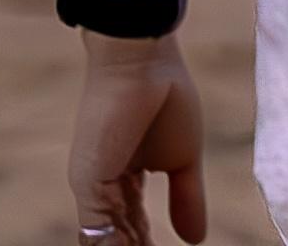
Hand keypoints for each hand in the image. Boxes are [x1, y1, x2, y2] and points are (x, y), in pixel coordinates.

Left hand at [68, 31, 207, 245]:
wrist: (144, 61)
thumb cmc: (166, 96)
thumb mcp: (184, 159)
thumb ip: (188, 198)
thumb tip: (196, 240)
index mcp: (125, 176)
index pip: (134, 224)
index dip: (148, 244)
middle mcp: (105, 185)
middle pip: (121, 236)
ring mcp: (94, 186)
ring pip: (109, 239)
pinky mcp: (90, 183)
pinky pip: (99, 232)